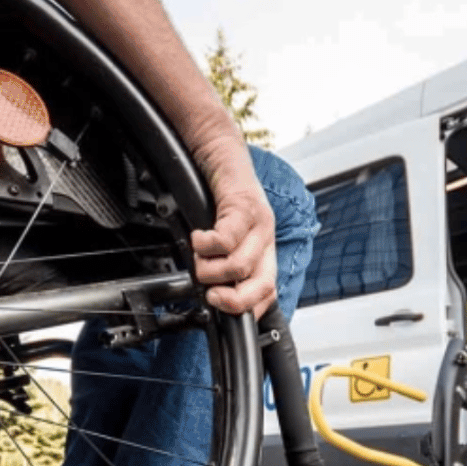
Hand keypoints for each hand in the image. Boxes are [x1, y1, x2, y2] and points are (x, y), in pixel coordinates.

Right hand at [190, 145, 277, 318]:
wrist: (220, 153)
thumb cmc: (219, 196)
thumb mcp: (226, 234)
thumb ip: (224, 261)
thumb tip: (209, 290)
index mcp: (264, 250)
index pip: (268, 293)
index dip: (248, 310)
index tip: (223, 312)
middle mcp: (266, 239)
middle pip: (262, 286)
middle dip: (232, 300)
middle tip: (209, 293)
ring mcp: (259, 223)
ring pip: (240, 267)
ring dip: (210, 271)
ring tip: (198, 259)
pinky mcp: (244, 205)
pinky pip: (227, 238)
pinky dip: (206, 246)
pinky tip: (198, 239)